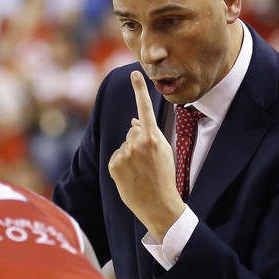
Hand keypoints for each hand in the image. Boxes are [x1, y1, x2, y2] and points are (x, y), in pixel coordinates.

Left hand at [107, 70, 186, 239]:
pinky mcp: (113, 165)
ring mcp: (124, 154)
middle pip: (132, 130)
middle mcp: (137, 143)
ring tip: (140, 171)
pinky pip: (116, 156)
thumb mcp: (164, 152)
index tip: (134, 73)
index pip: (144, 109)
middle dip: (138, 140)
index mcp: (154, 138)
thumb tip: (133, 121)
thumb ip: (150, 134)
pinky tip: (131, 176)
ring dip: (130, 153)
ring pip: (124, 144)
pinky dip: (122, 164)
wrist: (159, 206)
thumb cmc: (165, 177)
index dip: (139, 89)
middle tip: (148, 161)